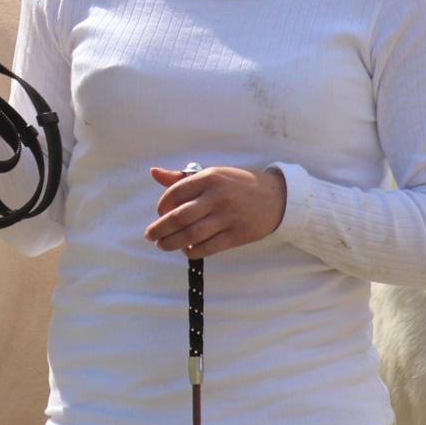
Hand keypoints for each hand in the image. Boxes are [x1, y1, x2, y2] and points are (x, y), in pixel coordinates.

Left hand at [144, 166, 285, 258]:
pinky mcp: (237, 235)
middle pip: (179, 217)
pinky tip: (186, 250)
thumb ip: (181, 177)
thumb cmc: (238, 184)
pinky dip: (193, 251)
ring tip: (162, 245)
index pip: (175, 193)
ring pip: (191, 235)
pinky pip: (209, 247)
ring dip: (172, 243)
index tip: (159, 214)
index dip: (161, 206)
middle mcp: (217, 196)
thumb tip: (153, 173)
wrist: (275, 197)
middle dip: (159, 229)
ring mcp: (228, 217)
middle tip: (150, 236)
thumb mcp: (212, 174)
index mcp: (209, 178)